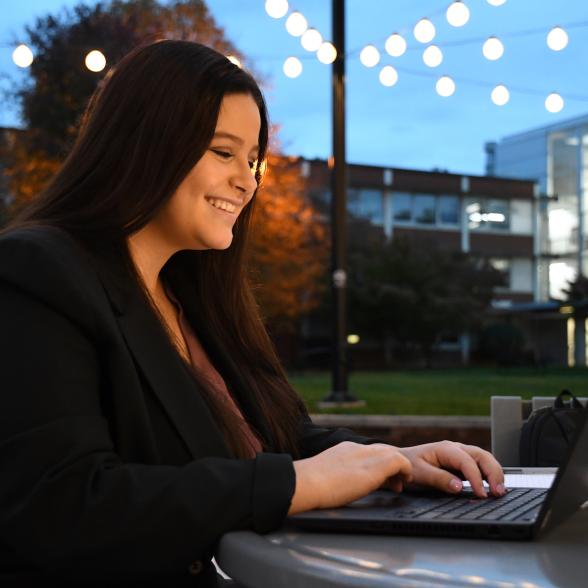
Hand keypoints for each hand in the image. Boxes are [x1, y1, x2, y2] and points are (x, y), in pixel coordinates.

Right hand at [289, 441, 412, 514]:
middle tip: (394, 483)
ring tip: (401, 484)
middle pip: (383, 450)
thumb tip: (331, 485)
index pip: (368, 452)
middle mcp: (357, 448)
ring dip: (400, 468)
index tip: (380, 480)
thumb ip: (334, 475)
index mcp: (344, 450)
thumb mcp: (324, 475)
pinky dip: (405, 470)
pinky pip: (400, 461)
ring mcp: (366, 455)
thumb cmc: (309, 485)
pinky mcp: (376, 466)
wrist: (307, 482)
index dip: (378, 465)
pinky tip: (404, 482)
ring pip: (393, 454)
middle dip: (391, 466)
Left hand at [398, 441, 504, 497]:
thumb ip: (439, 479)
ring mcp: (460, 454)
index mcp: (446, 449)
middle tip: (498, 492)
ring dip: (495, 473)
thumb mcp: (420, 473)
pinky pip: (480, 465)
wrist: (401, 459)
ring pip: (485, 459)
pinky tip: (493, 486)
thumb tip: (459, 487)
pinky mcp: (462, 462)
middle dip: (493, 473)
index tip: (482, 494)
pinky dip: (490, 474)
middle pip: (482, 456)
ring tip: (500, 491)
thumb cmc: (409, 464)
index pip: (467, 462)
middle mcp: (456, 448)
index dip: (476, 478)